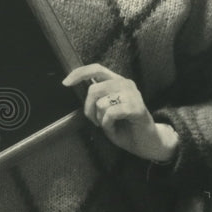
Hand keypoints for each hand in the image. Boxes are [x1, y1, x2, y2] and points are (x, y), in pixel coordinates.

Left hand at [62, 64, 178, 162]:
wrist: (146, 143)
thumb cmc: (123, 126)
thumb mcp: (104, 109)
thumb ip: (95, 97)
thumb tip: (75, 85)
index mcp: (117, 81)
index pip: (96, 69)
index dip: (79, 73)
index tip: (65, 83)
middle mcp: (125, 83)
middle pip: (94, 89)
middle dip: (88, 108)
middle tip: (94, 120)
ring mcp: (133, 94)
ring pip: (101, 103)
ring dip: (100, 118)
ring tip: (109, 124)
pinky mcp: (137, 107)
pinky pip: (110, 113)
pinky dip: (107, 124)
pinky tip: (115, 128)